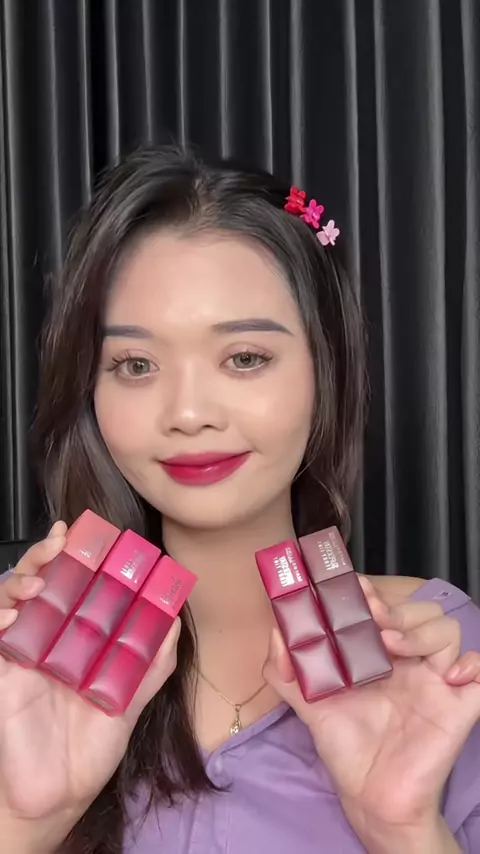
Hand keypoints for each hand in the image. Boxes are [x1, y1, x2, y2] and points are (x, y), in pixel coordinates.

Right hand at [0, 523, 179, 850]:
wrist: (57, 795)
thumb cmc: (91, 749)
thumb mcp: (129, 702)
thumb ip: (150, 663)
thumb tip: (174, 620)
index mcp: (81, 639)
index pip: (79, 586)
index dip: (83, 557)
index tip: (96, 534)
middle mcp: (50, 638)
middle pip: (45, 582)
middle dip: (51, 553)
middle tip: (65, 539)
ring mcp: (24, 651)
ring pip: (15, 597)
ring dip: (25, 576)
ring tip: (41, 573)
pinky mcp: (2, 670)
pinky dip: (2, 614)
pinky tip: (16, 613)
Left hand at [263, 576, 479, 842]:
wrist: (370, 797)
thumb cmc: (346, 746)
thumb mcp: (308, 704)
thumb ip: (287, 670)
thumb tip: (277, 631)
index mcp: (380, 653)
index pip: (387, 606)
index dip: (375, 593)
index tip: (355, 589)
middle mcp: (410, 662)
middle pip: (420, 611)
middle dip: (397, 610)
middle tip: (374, 622)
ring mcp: (435, 682)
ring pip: (447, 630)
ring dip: (422, 631)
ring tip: (395, 647)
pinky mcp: (457, 707)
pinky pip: (479, 674)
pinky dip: (471, 665)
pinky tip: (446, 676)